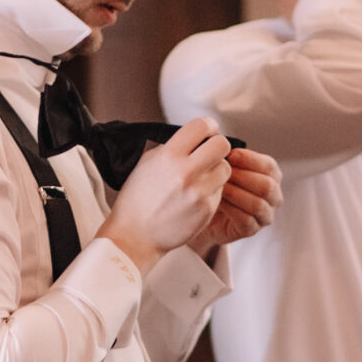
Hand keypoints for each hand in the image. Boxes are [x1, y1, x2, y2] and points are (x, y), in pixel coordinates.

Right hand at [98, 117, 230, 271]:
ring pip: (225, 169)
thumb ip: (172, 148)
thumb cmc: (138, 199)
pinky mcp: (207, 210)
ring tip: (202, 177)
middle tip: (211, 152)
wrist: (135, 236)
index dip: (208, 126)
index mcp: (168, 156)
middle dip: (219, 146)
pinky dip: (211, 191)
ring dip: (217, 169)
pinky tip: (195, 197)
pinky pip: (220, 191)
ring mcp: (198, 193)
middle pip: (222, 145)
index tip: (208, 132)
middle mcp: (186, 172)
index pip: (201, 126)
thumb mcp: (147, 163)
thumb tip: (195, 139)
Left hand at [191, 146, 282, 253]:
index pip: (269, 166)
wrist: (201, 212)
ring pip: (258, 204)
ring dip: (236, 194)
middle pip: (267, 186)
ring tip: (218, 187)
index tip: (230, 155)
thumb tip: (222, 144)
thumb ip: (229, 158)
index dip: (250, 159)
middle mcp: (273, 196)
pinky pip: (246, 220)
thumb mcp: (223, 167)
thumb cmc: (214, 185)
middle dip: (243, 178)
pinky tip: (218, 202)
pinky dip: (231, 210)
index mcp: (271, 176)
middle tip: (222, 173)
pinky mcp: (252, 230)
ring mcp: (265, 215)